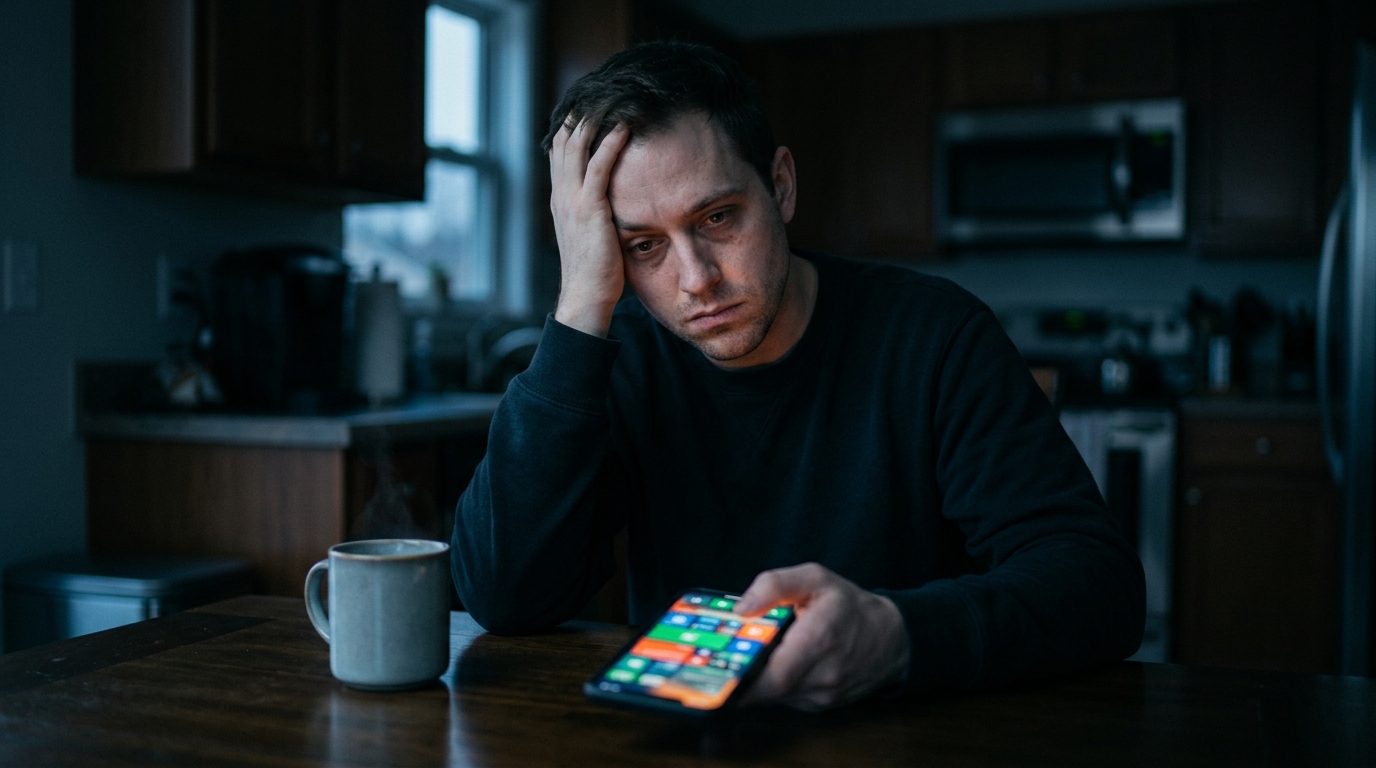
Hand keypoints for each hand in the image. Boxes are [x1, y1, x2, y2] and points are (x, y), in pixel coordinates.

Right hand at [548, 117, 631, 337]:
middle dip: (582, 113)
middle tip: (604, 91)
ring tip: (614, 98)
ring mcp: (572, 200)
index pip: (561, 151)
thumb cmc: (596, 272)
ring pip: (577, 146)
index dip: (573, 125)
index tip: (592, 105)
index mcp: (560, 199)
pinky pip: (598, 166)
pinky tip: (624, 127)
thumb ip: (597, 212)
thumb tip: (614, 202)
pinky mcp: (589, 208)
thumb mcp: (592, 234)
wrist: (585, 297)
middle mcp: (561, 194)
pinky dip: (610, 143)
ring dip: (595, 119)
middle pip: (564, 140)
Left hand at [734, 563, 910, 711]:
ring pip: (775, 695)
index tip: (719, 674)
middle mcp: (823, 674)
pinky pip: (787, 698)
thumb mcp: (816, 578)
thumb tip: (741, 608)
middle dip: (742, 677)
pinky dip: (774, 683)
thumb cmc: (850, 605)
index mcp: (819, 638)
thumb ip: (775, 585)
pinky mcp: (821, 705)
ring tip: (745, 657)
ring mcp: (823, 695)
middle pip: (768, 689)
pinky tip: (773, 664)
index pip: (775, 675)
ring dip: (758, 679)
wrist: (891, 639)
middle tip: (719, 662)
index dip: (743, 681)